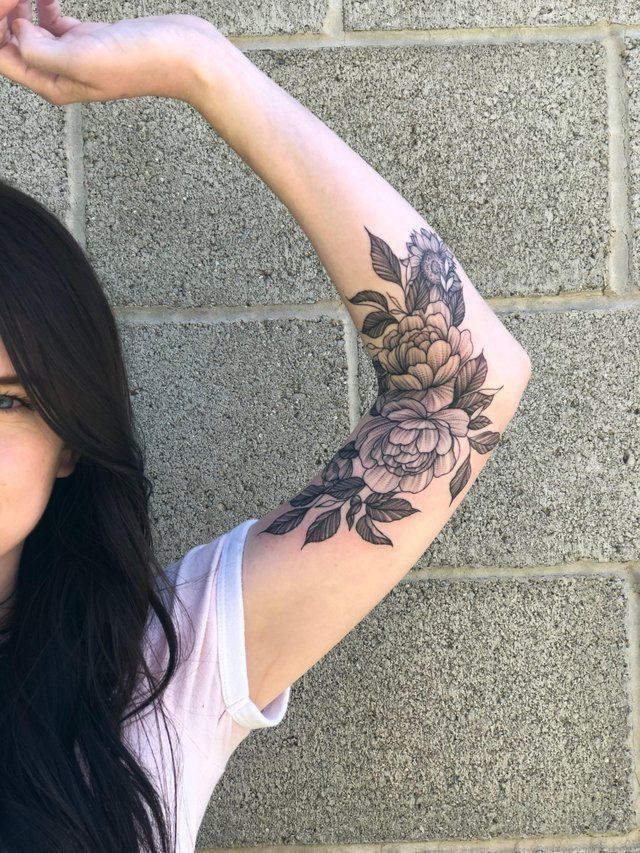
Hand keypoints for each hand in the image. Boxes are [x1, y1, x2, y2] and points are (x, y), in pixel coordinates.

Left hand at [0, 0, 215, 104]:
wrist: (185, 55)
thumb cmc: (142, 62)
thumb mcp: (84, 60)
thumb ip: (41, 52)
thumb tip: (18, 32)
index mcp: (53, 84)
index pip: (3, 57)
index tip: (8, 2)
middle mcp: (60, 73)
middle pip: (11, 42)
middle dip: (5, 14)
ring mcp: (74, 53)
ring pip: (28, 28)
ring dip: (19, 6)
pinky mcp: (89, 36)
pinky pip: (50, 18)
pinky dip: (41, 3)